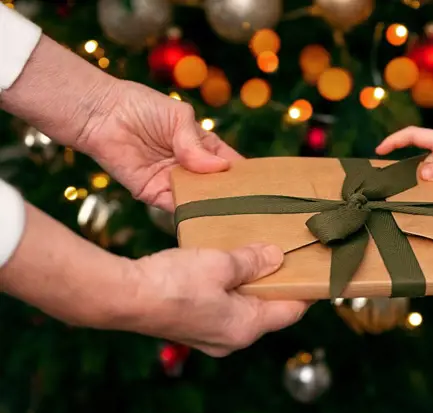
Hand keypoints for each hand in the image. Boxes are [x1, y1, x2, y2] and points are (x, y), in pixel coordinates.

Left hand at [80, 80, 240, 210]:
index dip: (246, 176)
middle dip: (234, 197)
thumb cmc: (141, 107)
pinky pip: (176, 208)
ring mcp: (174, 183)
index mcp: (203, 147)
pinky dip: (190, 214)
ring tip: (235, 218)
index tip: (265, 188)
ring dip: (214, 208)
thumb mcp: (178, 118)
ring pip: (200, 201)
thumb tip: (220, 169)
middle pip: (218, 188)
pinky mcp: (154, 195)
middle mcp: (192, 169)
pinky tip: (206, 219)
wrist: (100, 114)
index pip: (230, 165)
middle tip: (255, 210)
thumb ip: (196, 145)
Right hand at [123, 244, 309, 356]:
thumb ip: (252, 261)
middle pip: (268, 309)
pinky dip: (231, 287)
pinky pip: (224, 306)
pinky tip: (227, 265)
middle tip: (287, 255)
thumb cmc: (173, 284)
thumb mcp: (221, 264)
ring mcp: (211, 335)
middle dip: (278, 283)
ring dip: (252, 283)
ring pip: (244, 307)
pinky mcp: (193, 326)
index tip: (316, 271)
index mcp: (245, 328)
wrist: (123, 297)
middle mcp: (231, 338)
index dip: (306, 290)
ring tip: (258, 254)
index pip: (291, 311)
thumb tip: (275, 256)